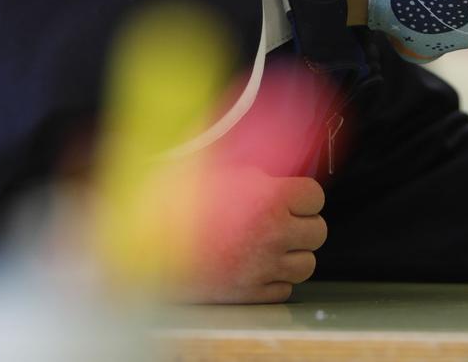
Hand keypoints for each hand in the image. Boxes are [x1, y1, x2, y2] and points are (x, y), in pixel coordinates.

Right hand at [186, 167, 328, 303]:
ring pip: (307, 264)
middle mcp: (274, 234)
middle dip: (303, 224)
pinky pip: (283, 289)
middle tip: (286, 221)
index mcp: (271, 198)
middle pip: (318, 232)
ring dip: (294, 254)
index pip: (316, 197)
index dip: (305, 196)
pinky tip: (258, 266)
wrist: (149, 243)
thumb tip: (279, 178)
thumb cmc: (182, 202)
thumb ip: (261, 176)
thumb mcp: (226, 172)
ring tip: (273, 245)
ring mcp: (263, 267)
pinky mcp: (250, 294)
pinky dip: (275, 279)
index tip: (295, 198)